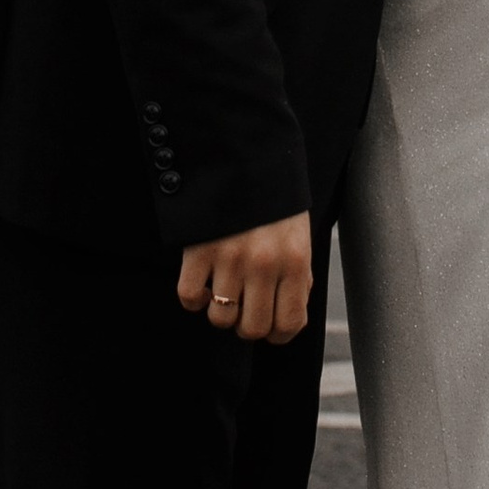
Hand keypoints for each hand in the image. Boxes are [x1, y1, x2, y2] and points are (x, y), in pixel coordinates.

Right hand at [178, 212, 312, 342]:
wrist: (244, 155)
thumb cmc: (275, 199)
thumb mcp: (299, 235)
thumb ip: (298, 276)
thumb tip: (288, 317)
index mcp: (295, 260)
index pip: (289, 324)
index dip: (278, 333)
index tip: (271, 326)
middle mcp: (264, 264)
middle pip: (252, 328)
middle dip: (248, 325)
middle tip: (246, 308)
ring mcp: (229, 258)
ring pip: (220, 318)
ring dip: (221, 312)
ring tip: (224, 293)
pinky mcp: (199, 249)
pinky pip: (189, 297)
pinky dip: (194, 299)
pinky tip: (202, 285)